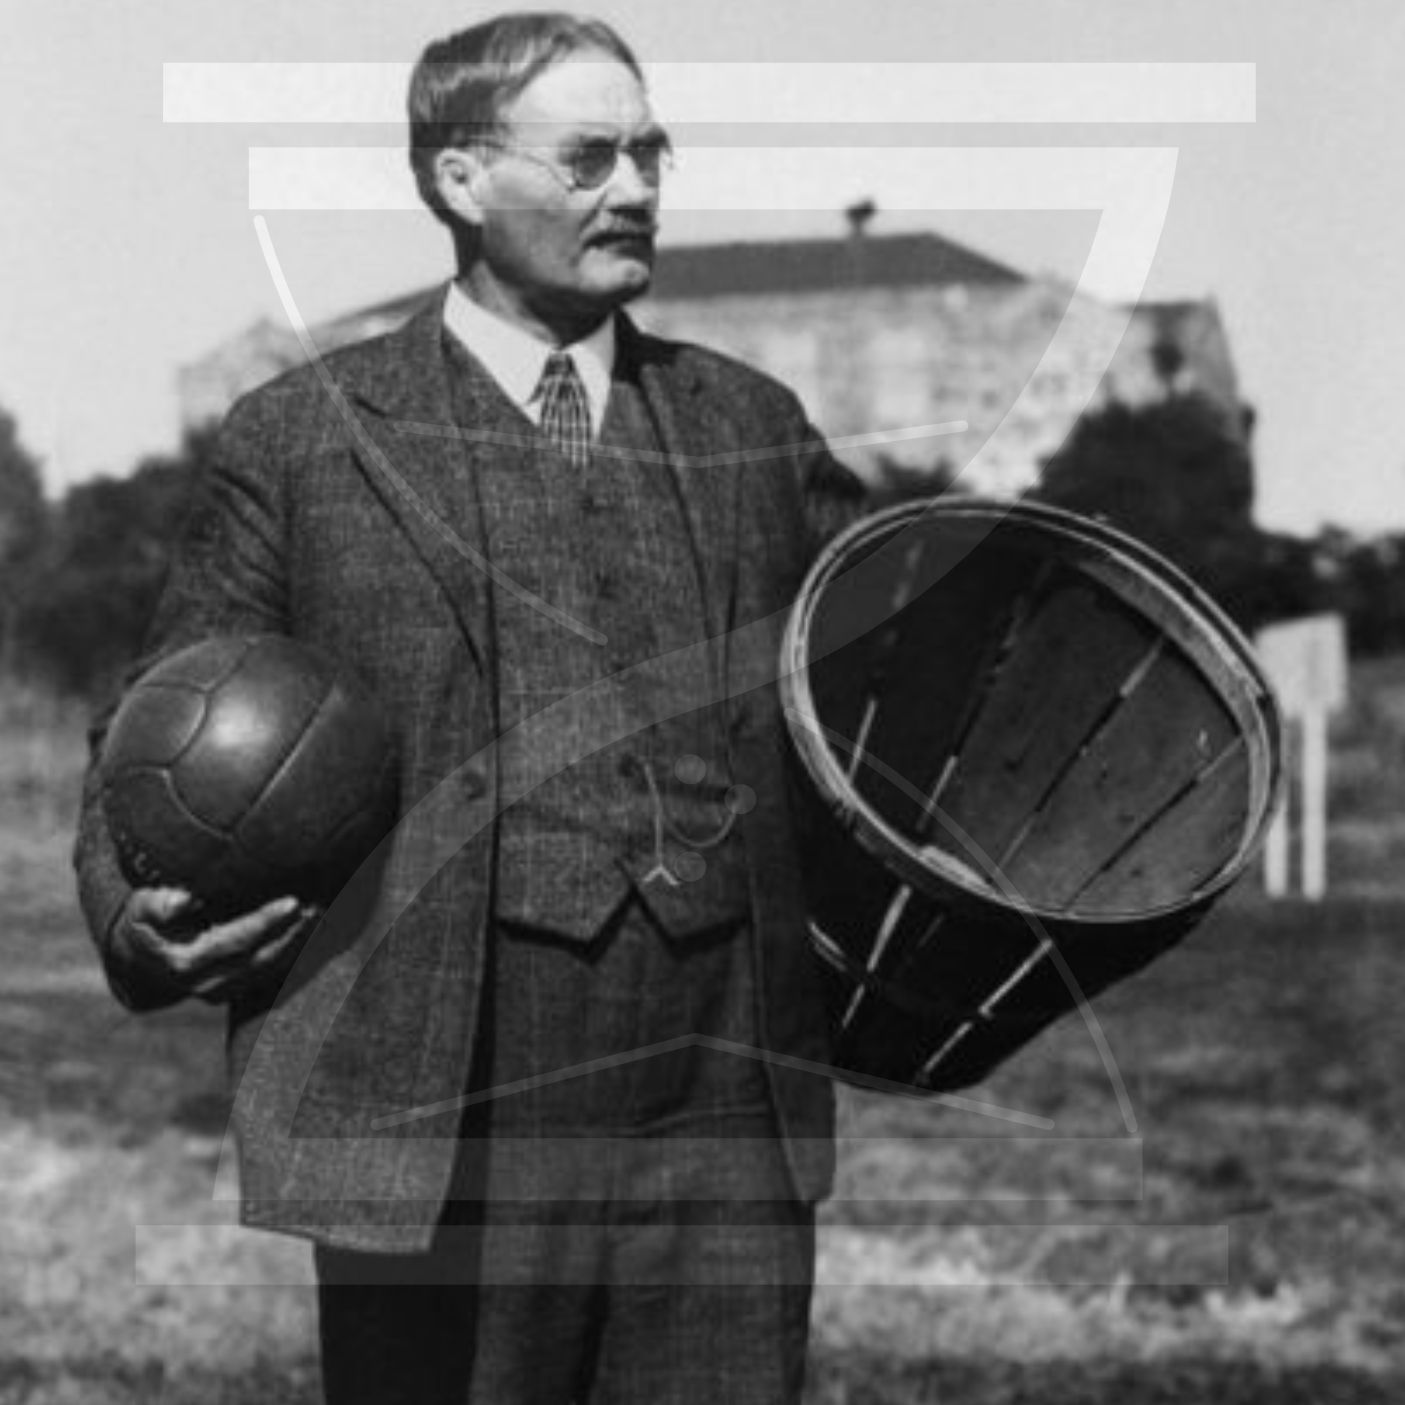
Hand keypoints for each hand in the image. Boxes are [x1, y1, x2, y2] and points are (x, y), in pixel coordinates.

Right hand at [116, 887, 321, 1005]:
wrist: (140, 962)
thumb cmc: (143, 924)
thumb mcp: (138, 911)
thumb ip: (157, 905)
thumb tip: (185, 899)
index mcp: (186, 963)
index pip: (236, 941)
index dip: (266, 922)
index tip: (293, 901)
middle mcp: (208, 983)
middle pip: (262, 957)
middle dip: (294, 933)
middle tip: (320, 905)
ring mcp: (224, 991)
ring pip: (271, 969)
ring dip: (300, 943)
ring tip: (323, 914)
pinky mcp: (236, 989)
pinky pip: (272, 972)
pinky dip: (295, 951)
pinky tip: (314, 929)